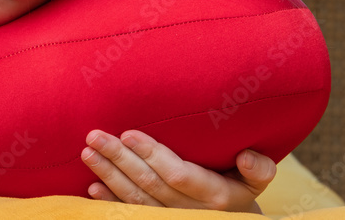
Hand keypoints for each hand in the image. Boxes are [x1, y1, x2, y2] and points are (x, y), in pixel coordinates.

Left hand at [82, 129, 274, 212]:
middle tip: (94, 136)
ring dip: (108, 176)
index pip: (178, 175)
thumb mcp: (255, 181)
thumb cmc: (240, 189)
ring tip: (87, 153)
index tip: (129, 134)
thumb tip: (247, 157)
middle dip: (119, 159)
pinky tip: (92, 187)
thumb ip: (257, 169)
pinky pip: (130, 214)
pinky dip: (110, 201)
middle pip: (149, 184)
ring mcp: (171, 219)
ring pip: (135, 199)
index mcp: (215, 196)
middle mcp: (190, 211)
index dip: (152, 155)